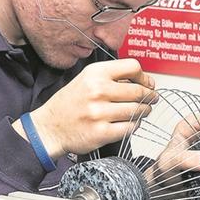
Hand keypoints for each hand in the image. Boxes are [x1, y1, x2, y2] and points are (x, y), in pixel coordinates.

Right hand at [15, 58, 155, 157]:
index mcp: (95, 74)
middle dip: (149, 96)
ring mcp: (99, 113)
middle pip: (139, 91)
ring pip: (137, 110)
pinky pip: (130, 128)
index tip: (147, 83)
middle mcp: (97, 91)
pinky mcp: (101, 132)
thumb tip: (143, 81)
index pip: (133, 67)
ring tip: (140, 111)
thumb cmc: (69, 104)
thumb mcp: (85, 80)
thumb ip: (111, 77)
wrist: (49, 127)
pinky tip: (129, 123)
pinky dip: (134, 125)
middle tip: (150, 99)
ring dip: (144, 111)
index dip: (144, 77)